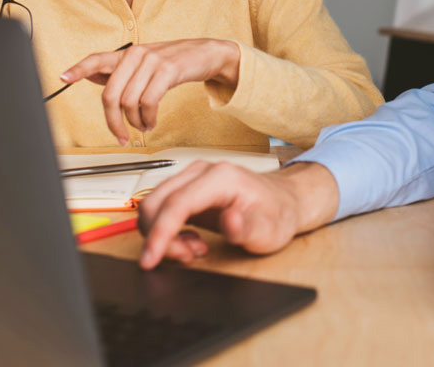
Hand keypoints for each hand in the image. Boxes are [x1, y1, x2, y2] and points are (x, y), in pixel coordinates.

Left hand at [59, 39, 240, 142]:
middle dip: (113, 121)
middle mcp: (136, 55)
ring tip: (142, 127)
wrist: (207, 53)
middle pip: (111, 94)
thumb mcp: (145, 64)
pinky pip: (149, 102)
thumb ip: (120, 72)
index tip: (63, 77)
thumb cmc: (175, 62)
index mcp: (127, 54)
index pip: (96, 59)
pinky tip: (151, 122)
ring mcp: (152, 62)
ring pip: (129, 101)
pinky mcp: (168, 71)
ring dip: (134, 122)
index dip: (78, 69)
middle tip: (120, 136)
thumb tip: (91, 77)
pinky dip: (148, 118)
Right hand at [136, 161, 338, 268]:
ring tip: (193, 251)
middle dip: (160, 238)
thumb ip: (246, 228)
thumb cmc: (277, 214)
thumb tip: (229, 221)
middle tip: (186, 258)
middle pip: (156, 203)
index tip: (150, 260)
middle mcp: (201, 172)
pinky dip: (168, 231)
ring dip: (164, 236)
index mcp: (220, 178)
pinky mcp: (187, 189)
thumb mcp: (268, 230)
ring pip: (154, 206)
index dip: (160, 234)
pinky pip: (162, 210)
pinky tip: (192, 242)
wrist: (284, 202)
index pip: (176, 204)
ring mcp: (191, 178)